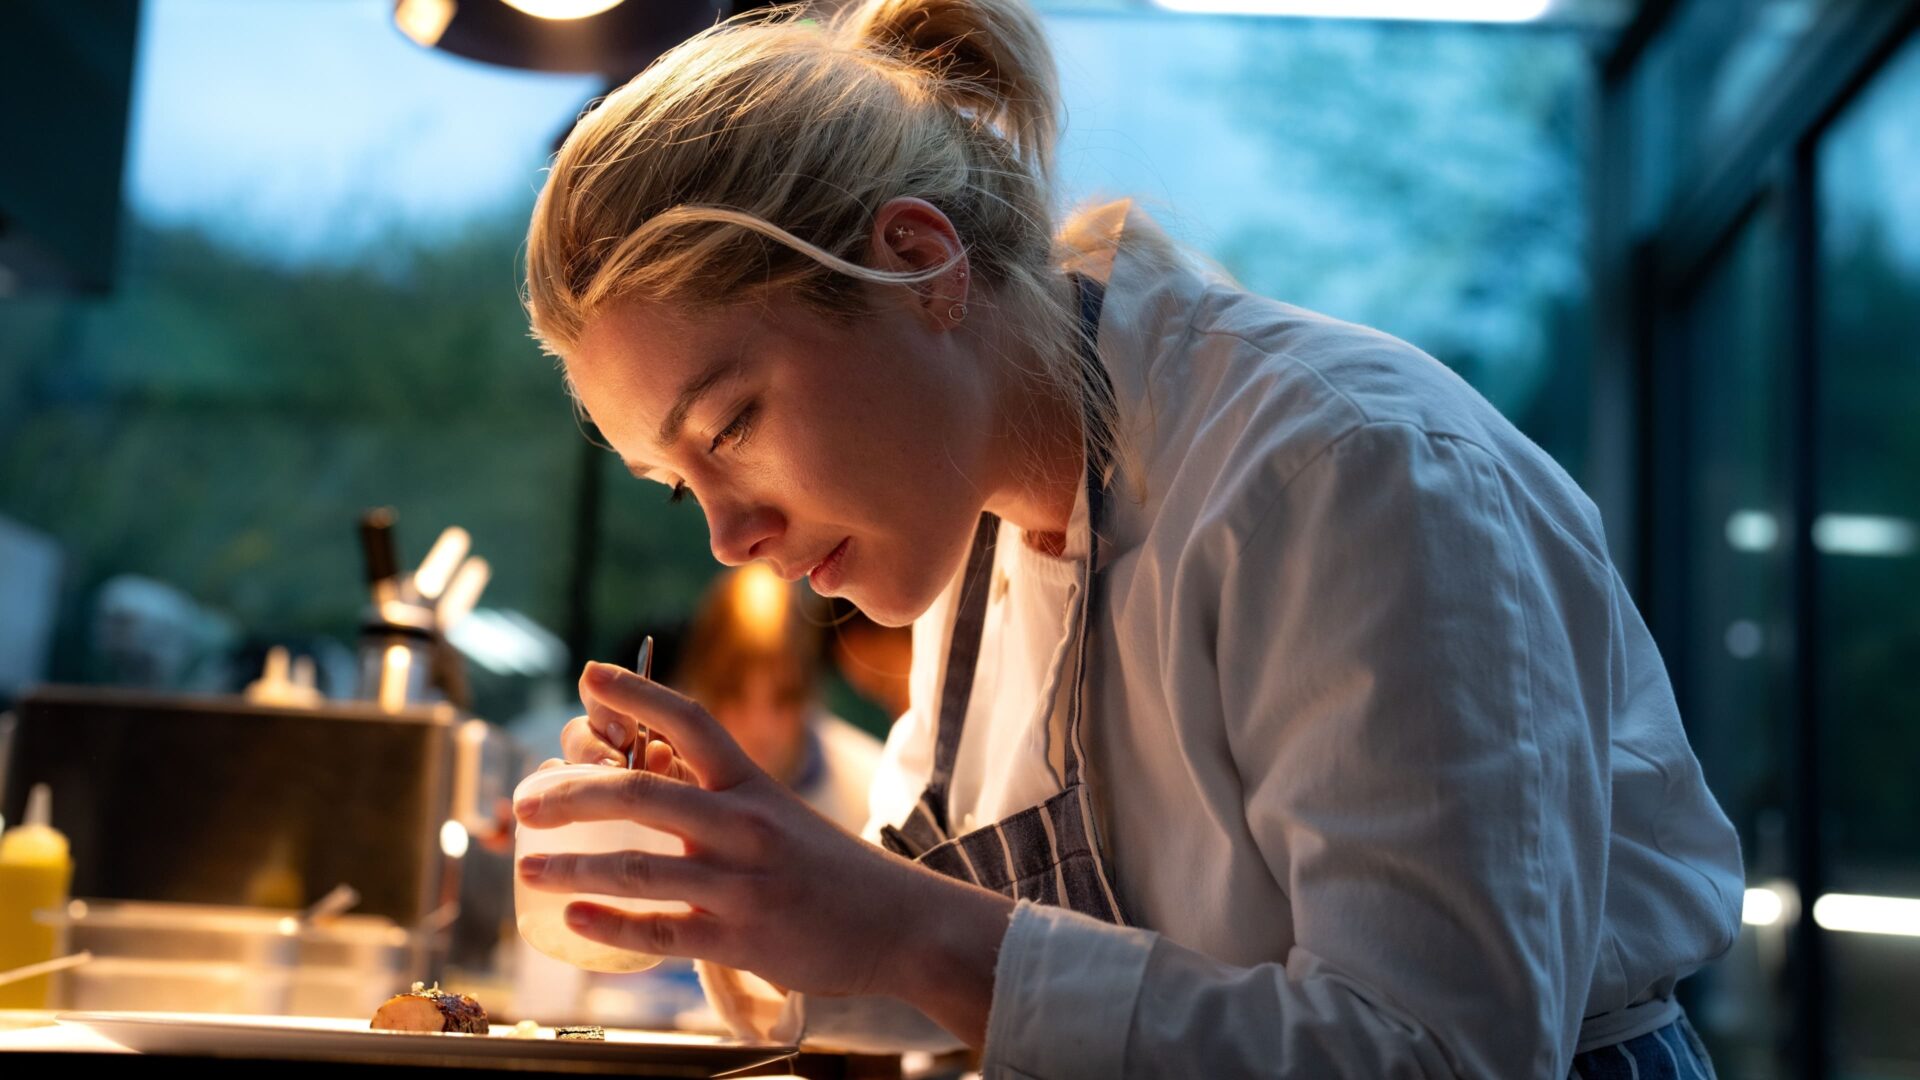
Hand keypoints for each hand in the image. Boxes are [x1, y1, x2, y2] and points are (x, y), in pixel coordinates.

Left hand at [516, 661, 1012, 1023]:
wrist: (900, 926)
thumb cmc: (829, 869)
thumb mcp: (780, 815)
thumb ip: (717, 799)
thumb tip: (641, 775)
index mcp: (754, 784)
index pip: (691, 720)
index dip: (638, 692)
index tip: (589, 676)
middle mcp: (744, 825)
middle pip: (642, 791)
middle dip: (571, 792)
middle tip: (525, 801)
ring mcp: (741, 884)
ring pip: (637, 867)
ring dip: (571, 864)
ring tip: (529, 865)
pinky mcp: (740, 938)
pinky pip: (658, 930)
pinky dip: (607, 922)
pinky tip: (571, 916)